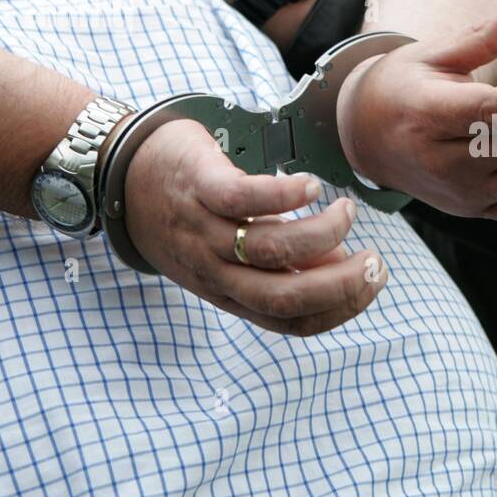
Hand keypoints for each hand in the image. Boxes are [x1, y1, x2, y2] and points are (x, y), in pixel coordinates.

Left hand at [124, 119, 387, 336]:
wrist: (120, 175)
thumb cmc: (187, 214)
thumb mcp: (231, 255)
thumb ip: (287, 264)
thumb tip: (343, 267)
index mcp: (230, 294)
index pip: (292, 322)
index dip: (342, 308)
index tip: (375, 280)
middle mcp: (216, 272)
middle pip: (284, 296)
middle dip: (340, 285)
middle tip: (375, 261)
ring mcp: (204, 231)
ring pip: (269, 249)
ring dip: (322, 234)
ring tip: (347, 212)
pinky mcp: (199, 188)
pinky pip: (244, 199)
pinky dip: (285, 195)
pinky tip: (312, 188)